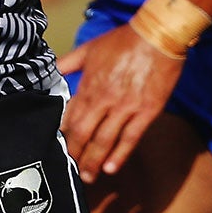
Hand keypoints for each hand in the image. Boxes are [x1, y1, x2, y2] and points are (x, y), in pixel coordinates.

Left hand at [59, 25, 185, 181]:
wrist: (158, 36)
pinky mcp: (147, 111)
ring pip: (105, 140)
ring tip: (89, 176)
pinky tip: (111, 168)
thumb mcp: (89, 48)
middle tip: (72, 169)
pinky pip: (131, 138)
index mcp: (89, 85)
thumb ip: (68, 62)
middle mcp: (105, 99)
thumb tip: (52, 71)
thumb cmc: (124, 40)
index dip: (64, 135)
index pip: (71, 117)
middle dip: (76, 154)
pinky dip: (120, 155)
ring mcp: (126, 107)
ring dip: (94, 161)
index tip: (59, 147)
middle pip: (84, 133)